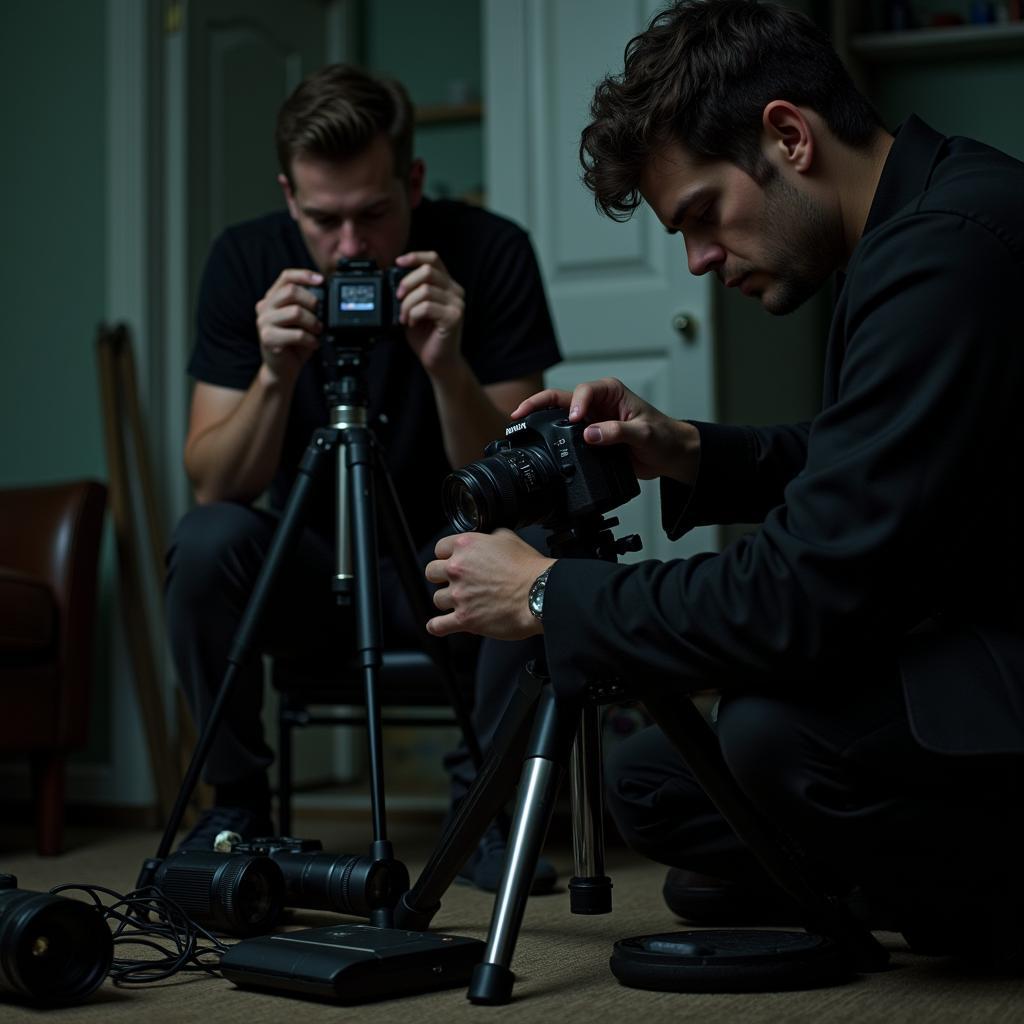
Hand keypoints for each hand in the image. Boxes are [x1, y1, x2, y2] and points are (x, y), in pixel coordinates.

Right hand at [255, 268, 322, 384]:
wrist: (282, 369)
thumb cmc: (294, 344)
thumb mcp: (302, 320)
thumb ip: (308, 305)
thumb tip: (325, 294)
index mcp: (272, 298)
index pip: (286, 277)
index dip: (304, 275)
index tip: (321, 280)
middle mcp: (265, 307)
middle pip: (291, 291)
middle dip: (312, 302)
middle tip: (320, 315)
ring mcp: (263, 322)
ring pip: (295, 312)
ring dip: (313, 322)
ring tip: (317, 331)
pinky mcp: (268, 338)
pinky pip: (296, 333)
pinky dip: (310, 339)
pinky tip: (313, 343)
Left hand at [394, 251, 464, 373]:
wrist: (437, 361)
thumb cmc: (426, 336)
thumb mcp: (415, 307)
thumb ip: (411, 291)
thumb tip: (393, 278)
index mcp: (447, 285)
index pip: (434, 258)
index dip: (415, 256)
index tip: (398, 262)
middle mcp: (455, 291)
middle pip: (428, 270)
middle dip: (406, 282)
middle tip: (398, 297)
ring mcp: (457, 304)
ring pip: (425, 290)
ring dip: (408, 304)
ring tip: (404, 317)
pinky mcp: (454, 317)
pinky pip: (427, 307)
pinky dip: (414, 314)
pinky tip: (411, 323)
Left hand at [425, 530, 553, 639]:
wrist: (540, 594)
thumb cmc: (529, 569)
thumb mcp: (509, 539)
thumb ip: (490, 538)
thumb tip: (487, 540)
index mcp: (466, 546)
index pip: (440, 548)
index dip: (446, 555)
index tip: (451, 561)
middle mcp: (458, 569)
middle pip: (431, 572)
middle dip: (441, 577)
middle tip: (454, 581)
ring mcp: (459, 595)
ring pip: (437, 599)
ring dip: (447, 601)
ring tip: (459, 602)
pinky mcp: (464, 618)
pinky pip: (438, 625)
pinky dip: (437, 626)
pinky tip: (438, 625)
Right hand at [512, 377, 698, 482]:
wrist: (669, 456)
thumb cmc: (663, 437)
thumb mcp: (644, 433)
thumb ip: (618, 432)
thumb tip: (591, 435)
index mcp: (610, 392)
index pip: (583, 391)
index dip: (575, 405)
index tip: (574, 421)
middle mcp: (597, 404)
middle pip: (560, 400)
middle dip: (538, 405)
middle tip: (520, 415)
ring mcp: (590, 422)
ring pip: (557, 418)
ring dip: (539, 422)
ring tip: (520, 429)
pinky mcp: (588, 439)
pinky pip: (565, 438)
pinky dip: (550, 440)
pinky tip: (538, 446)